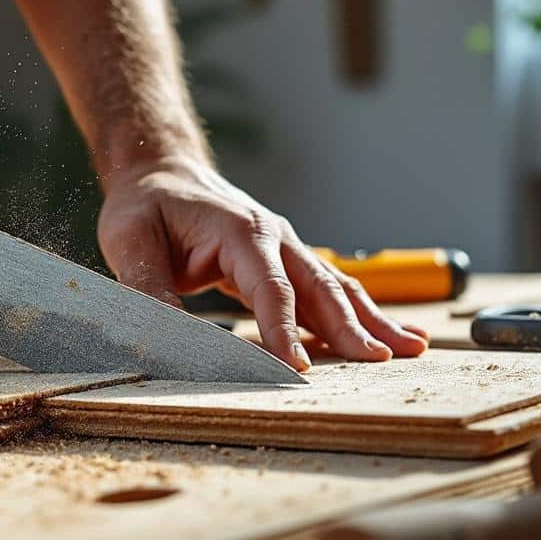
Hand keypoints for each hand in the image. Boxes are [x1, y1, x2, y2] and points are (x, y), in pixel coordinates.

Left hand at [97, 155, 428, 371]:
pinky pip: (326, 291)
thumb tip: (161, 337)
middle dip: (351, 327)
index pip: (270, 288)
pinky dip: (357, 315)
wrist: (160, 171)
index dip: (284, 331)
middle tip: (380, 362)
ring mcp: (285, 248)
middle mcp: (273, 237)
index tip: (297, 368)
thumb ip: (148, 289)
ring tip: (411, 348)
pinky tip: (385, 339)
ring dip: (371, 319)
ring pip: (335, 287)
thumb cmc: (144, 206)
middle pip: (320, 287)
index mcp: (240, 231)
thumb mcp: (129, 241)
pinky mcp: (284, 263)